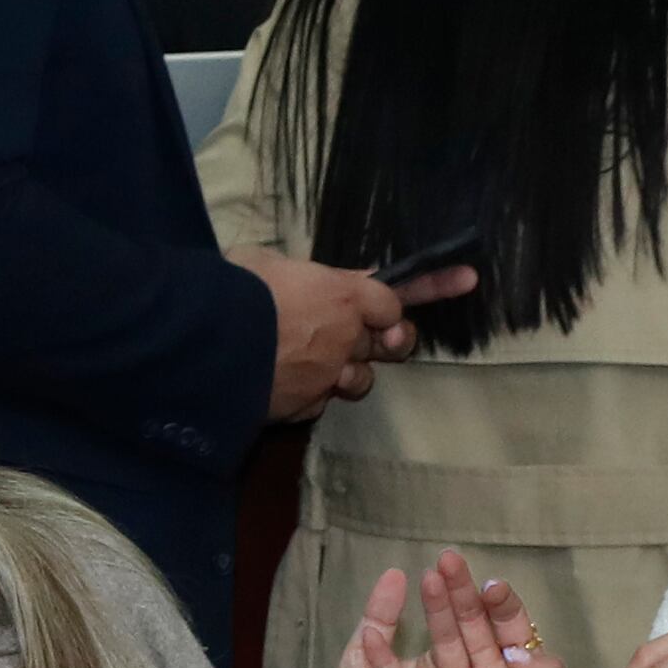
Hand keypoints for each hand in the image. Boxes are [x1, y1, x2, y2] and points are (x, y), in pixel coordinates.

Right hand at [236, 251, 471, 420]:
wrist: (200, 342)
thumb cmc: (234, 288)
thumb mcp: (264, 260)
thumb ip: (296, 272)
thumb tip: (293, 277)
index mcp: (344, 295)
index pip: (394, 298)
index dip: (426, 288)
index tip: (467, 279)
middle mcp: (346, 338)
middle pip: (389, 342)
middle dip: (387, 337)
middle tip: (377, 334)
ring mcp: (328, 377)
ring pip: (360, 379)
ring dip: (349, 370)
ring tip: (318, 362)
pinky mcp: (303, 407)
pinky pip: (321, 401)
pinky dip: (310, 393)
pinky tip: (283, 382)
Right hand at [352, 557, 593, 667]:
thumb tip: (514, 651)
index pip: (512, 630)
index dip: (503, 607)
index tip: (495, 587)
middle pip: (472, 628)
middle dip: (462, 595)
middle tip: (449, 560)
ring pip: (442, 647)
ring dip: (433, 615)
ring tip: (425, 579)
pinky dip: (387, 665)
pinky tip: (370, 636)